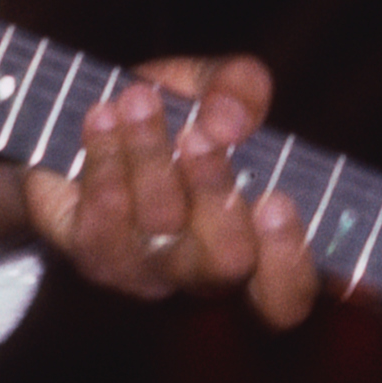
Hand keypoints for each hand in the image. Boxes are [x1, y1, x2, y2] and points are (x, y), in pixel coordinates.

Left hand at [25, 55, 316, 326]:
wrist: (97, 124)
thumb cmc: (175, 116)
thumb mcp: (215, 87)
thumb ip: (242, 89)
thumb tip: (228, 122)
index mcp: (255, 245)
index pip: (286, 295)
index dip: (289, 263)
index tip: (276, 200)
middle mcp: (203, 274)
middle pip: (224, 264)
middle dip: (213, 192)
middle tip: (197, 135)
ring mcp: (145, 273)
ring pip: (156, 235)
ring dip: (149, 160)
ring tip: (138, 100)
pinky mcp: (91, 254)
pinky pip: (99, 224)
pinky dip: (103, 162)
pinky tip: (103, 117)